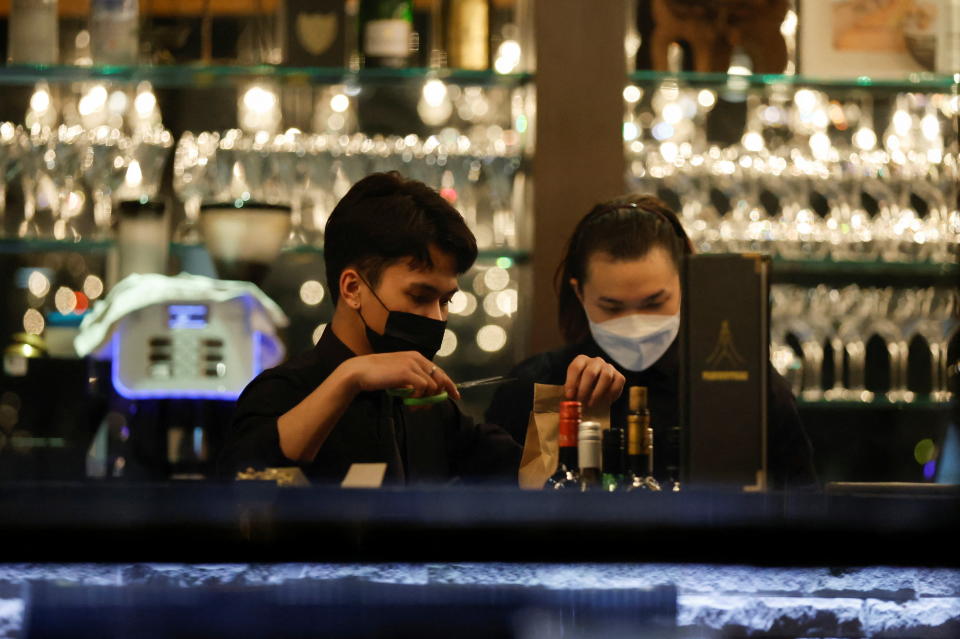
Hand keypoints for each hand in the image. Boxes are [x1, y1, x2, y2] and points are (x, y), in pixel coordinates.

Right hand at [341, 352, 459, 400]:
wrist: (360, 372)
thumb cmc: (377, 374)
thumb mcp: (398, 375)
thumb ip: (412, 380)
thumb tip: (425, 393)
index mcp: (416, 357)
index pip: (439, 371)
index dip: (449, 384)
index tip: (455, 395)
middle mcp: (417, 358)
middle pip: (440, 377)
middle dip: (440, 394)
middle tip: (430, 406)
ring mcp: (412, 364)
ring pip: (432, 385)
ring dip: (425, 400)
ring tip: (413, 407)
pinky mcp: (407, 372)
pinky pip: (423, 388)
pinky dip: (418, 398)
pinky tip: (408, 402)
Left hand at [563, 355, 624, 407]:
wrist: (596, 390)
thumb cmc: (581, 388)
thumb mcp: (573, 388)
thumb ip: (570, 392)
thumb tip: (569, 399)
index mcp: (582, 360)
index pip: (575, 368)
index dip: (571, 382)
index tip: (569, 396)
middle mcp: (596, 361)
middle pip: (590, 373)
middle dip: (584, 389)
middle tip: (580, 401)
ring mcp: (609, 368)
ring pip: (606, 377)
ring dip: (597, 393)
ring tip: (591, 404)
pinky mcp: (619, 376)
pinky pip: (617, 384)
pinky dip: (611, 394)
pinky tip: (605, 402)